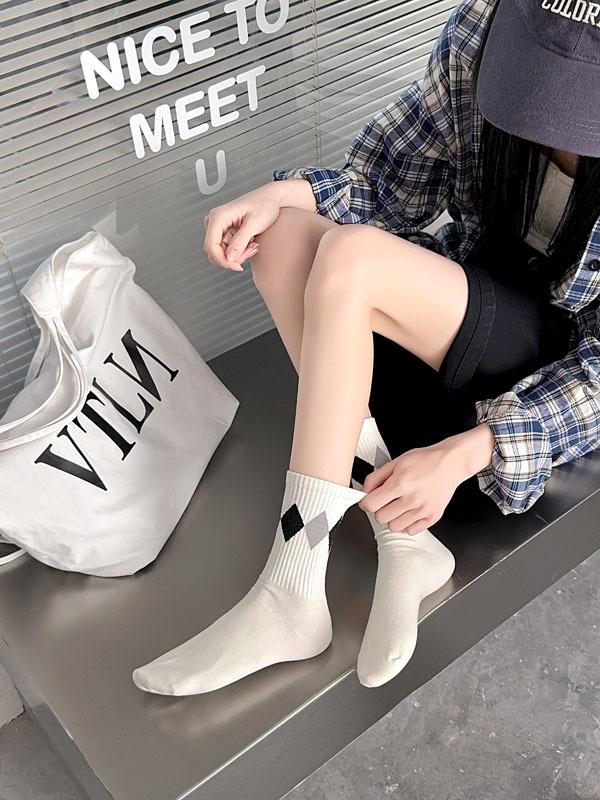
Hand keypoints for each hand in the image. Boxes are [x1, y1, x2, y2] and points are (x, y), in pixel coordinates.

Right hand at [203, 184, 281, 271]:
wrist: (271, 198)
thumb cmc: (265, 204)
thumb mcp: (254, 224)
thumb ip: (240, 242)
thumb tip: (229, 258)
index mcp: (219, 216)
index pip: (211, 246)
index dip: (223, 261)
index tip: (238, 267)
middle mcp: (215, 221)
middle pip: (215, 252)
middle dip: (234, 257)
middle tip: (252, 249)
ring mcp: (219, 227)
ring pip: (222, 253)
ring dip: (239, 254)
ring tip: (253, 244)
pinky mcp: (225, 232)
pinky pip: (228, 250)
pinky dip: (241, 251)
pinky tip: (251, 243)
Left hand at [358, 424, 494, 534]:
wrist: (451, 463)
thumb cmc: (425, 460)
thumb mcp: (396, 462)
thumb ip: (376, 477)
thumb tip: (365, 492)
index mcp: (400, 483)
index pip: (371, 505)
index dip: (366, 502)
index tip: (368, 500)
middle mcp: (412, 499)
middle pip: (380, 518)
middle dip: (379, 509)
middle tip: (386, 501)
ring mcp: (423, 510)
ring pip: (394, 527)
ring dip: (392, 518)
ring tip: (398, 506)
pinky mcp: (432, 517)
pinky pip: (411, 531)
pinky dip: (407, 524)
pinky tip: (409, 511)